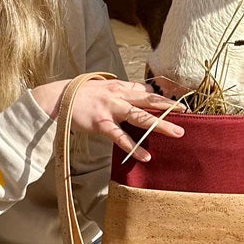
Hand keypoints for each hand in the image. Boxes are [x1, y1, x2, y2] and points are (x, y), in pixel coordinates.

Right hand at [32, 78, 184, 160]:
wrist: (57, 98)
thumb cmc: (79, 94)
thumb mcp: (103, 87)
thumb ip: (122, 90)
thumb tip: (140, 90)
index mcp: (119, 87)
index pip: (145, 91)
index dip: (162, 97)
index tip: (179, 103)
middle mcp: (118, 95)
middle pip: (149, 101)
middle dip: (169, 107)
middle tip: (187, 112)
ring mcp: (110, 109)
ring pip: (140, 117)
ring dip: (160, 125)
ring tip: (177, 133)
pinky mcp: (101, 122)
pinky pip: (120, 137)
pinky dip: (134, 147)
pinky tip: (146, 156)